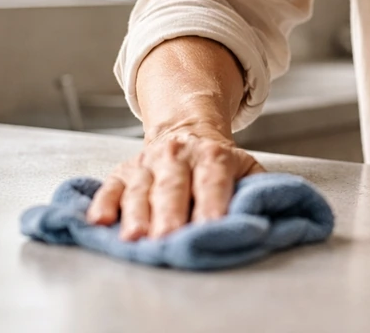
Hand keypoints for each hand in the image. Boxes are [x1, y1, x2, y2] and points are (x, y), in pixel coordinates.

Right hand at [85, 123, 265, 240]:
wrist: (185, 131)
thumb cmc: (216, 163)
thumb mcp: (243, 165)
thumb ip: (256, 186)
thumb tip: (270, 212)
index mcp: (212, 155)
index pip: (213, 180)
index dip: (212, 202)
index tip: (212, 225)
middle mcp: (177, 156)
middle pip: (173, 187)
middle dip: (170, 214)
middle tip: (168, 239)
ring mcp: (147, 164)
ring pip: (139, 190)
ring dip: (136, 215)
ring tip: (135, 239)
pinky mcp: (122, 173)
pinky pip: (109, 188)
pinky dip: (103, 204)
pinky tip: (100, 222)